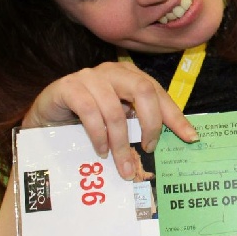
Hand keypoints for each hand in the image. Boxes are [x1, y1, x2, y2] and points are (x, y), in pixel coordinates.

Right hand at [22, 62, 197, 178]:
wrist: (47, 116)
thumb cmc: (87, 120)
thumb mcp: (118, 121)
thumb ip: (138, 125)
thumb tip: (166, 147)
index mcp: (130, 76)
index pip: (159, 93)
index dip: (175, 116)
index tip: (190, 138)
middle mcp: (113, 71)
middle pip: (143, 90)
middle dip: (151, 123)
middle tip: (149, 148)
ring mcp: (89, 77)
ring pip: (115, 108)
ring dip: (121, 141)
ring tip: (123, 164)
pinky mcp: (68, 87)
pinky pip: (89, 111)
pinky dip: (98, 135)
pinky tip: (101, 151)